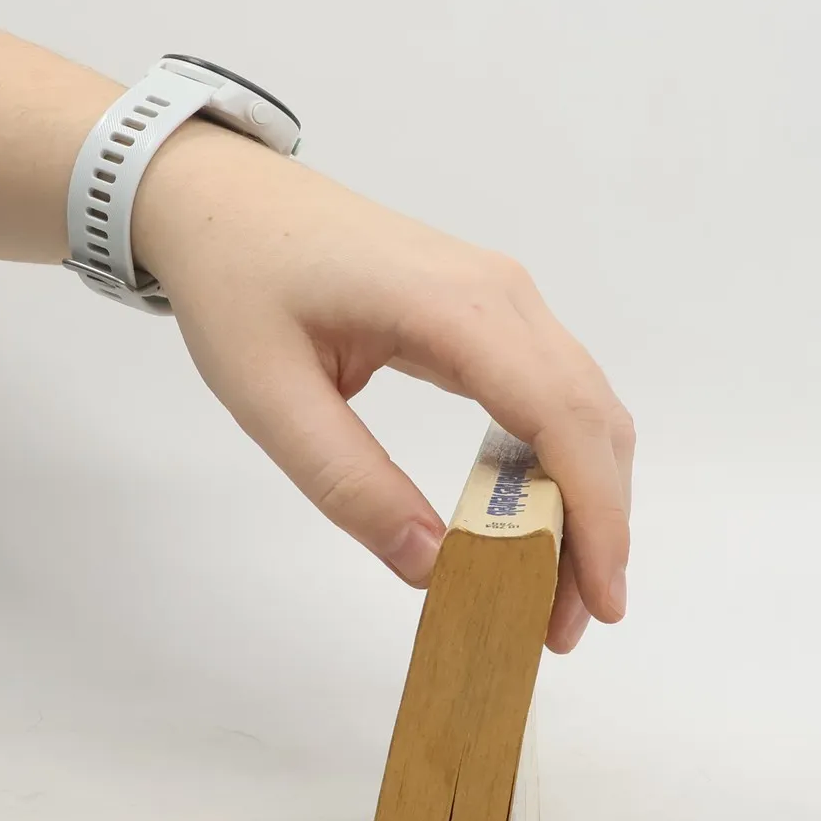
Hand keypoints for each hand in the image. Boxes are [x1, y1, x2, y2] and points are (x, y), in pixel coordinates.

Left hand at [134, 122, 632, 653]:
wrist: (221, 198)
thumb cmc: (238, 283)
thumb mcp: (271, 398)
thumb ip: (350, 483)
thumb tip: (433, 566)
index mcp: (457, 306)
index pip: (561, 416)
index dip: (594, 514)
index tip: (597, 600)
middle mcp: (502, 293)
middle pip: (591, 417)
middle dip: (599, 524)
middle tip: (568, 623)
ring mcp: (502, 293)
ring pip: (583, 403)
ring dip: (586, 494)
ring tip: (554, 586)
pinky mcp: (488, 306)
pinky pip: (552, 386)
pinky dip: (561, 458)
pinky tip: (531, 515)